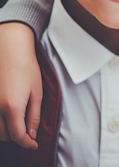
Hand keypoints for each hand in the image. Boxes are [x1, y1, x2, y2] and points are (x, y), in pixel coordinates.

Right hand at [0, 22, 41, 148]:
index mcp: (12, 106)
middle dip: (17, 137)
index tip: (34, 145)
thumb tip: (32, 135)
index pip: (18, 135)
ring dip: (6, 132)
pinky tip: (7, 117)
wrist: (10, 50)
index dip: (27, 143)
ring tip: (18, 123)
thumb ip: (34, 116)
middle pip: (4, 136)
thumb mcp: (37, 92)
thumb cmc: (27, 68)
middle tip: (28, 131)